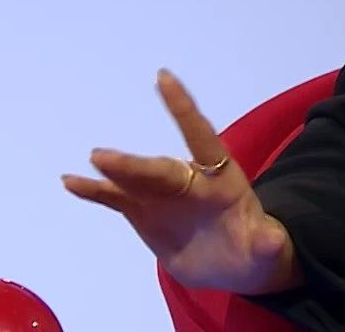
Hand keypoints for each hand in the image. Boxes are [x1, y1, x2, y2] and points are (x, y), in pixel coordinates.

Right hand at [62, 70, 300, 295]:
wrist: (233, 266)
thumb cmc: (255, 252)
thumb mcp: (267, 251)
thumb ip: (267, 244)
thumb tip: (273, 243)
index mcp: (222, 179)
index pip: (201, 137)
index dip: (184, 109)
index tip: (164, 78)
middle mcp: (189, 179)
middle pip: (160, 168)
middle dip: (134, 164)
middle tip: (102, 156)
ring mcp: (164, 195)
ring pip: (135, 180)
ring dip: (114, 171)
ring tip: (90, 161)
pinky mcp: (145, 212)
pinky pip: (116, 198)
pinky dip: (95, 190)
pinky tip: (71, 182)